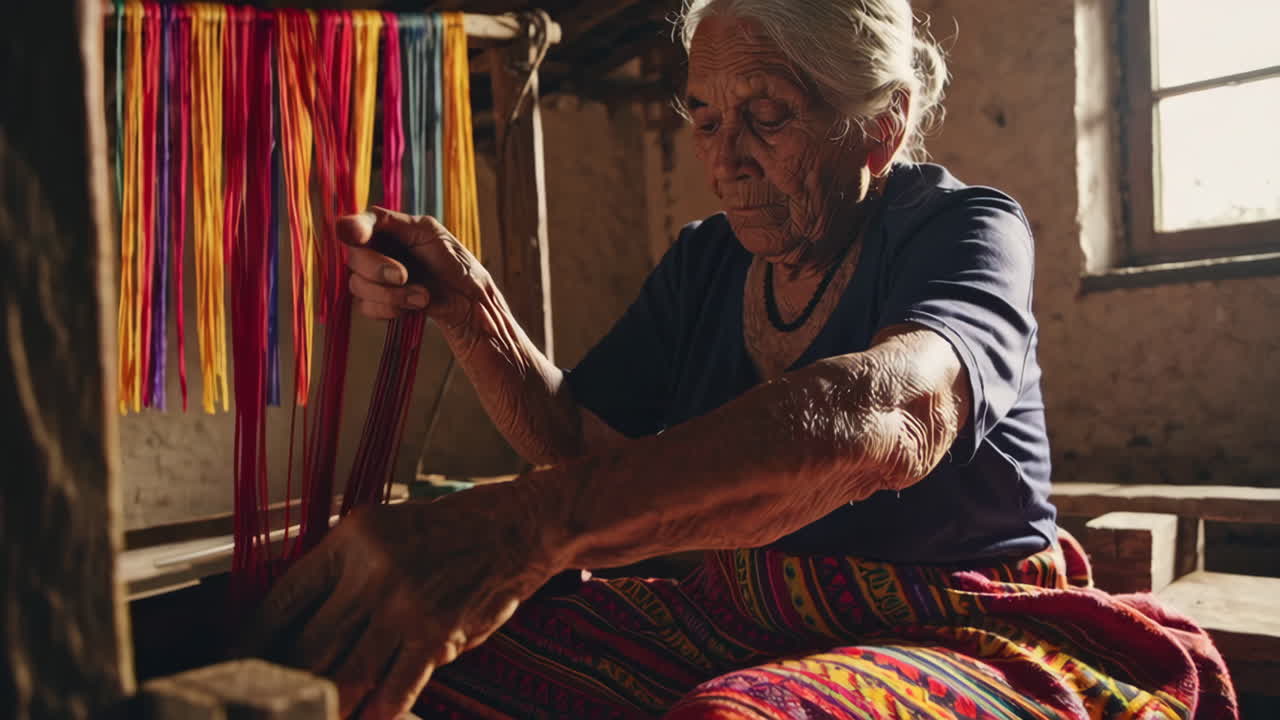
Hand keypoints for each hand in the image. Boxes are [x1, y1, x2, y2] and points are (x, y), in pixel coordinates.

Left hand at [247, 482, 564, 718]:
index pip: (284, 599)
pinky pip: (395, 689)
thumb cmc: (447, 530)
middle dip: (285, 684)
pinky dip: (377, 712)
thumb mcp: (382, 530)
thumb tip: (294, 625)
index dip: (254, 641)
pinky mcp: (436, 633)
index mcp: (349, 540)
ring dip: (327, 705)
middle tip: (271, 701)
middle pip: (309, 647)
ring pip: (347, 675)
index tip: (236, 664)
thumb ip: (341, 573)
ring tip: (311, 714)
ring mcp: (404, 605)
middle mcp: (371, 572)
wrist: (516, 525)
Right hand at [340, 207, 488, 333]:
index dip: (352, 231)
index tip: (360, 238)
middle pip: (353, 260)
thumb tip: (347, 225)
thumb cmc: (452, 260)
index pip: (353, 227)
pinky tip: (415, 305)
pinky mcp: (378, 303)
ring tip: (422, 295)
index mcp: (384, 230)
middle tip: (405, 276)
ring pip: (358, 286)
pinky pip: (367, 308)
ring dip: (392, 294)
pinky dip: (392, 309)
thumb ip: (390, 223)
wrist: (468, 298)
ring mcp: (374, 279)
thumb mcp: (427, 231)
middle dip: (379, 270)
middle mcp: (374, 252)